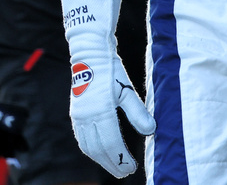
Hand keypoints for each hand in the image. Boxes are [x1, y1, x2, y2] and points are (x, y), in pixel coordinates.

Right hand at [67, 41, 154, 176]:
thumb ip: (137, 112)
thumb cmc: (111, 70)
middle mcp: (86, 117)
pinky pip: (82, 139)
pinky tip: (100, 152)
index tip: (131, 168)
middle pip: (98, 150)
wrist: (89, 54)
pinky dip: (91, 150)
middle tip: (125, 172)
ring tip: (114, 165)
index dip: (121, 159)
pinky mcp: (76, 114)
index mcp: (101, 111)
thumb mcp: (127, 90)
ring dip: (101, 159)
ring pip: (88, 147)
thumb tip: (151, 130)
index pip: (111, 144)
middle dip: (112, 164)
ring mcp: (79, 116)